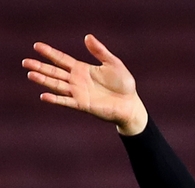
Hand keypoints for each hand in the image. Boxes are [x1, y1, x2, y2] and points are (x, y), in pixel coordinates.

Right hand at [22, 34, 147, 135]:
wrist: (130, 104)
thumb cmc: (124, 84)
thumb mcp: (113, 64)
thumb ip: (100, 51)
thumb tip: (87, 36)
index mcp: (82, 69)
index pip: (62, 59)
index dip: (50, 53)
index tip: (37, 46)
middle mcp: (77, 81)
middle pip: (55, 72)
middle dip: (40, 66)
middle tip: (25, 62)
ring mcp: (78, 93)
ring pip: (56, 85)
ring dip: (43, 80)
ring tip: (30, 74)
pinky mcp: (82, 105)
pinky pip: (66, 101)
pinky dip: (55, 99)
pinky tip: (44, 95)